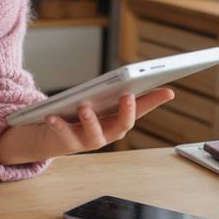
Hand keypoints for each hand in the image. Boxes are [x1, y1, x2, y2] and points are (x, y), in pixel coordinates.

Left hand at [39, 88, 175, 155]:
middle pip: (122, 125)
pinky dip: (58, 124)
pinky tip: (52, 115)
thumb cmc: (78, 116)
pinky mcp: (66, 143)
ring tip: (85, 107)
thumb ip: (111, 92)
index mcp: (117, 120)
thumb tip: (131, 75)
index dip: (154, 101)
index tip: (168, 91)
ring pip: (93, 134)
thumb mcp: (97, 103)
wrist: (51, 137)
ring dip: (90, 120)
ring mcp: (88, 140)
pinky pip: (63, 134)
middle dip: (126, 111)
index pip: (140, 110)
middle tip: (127, 95)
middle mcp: (107, 133)